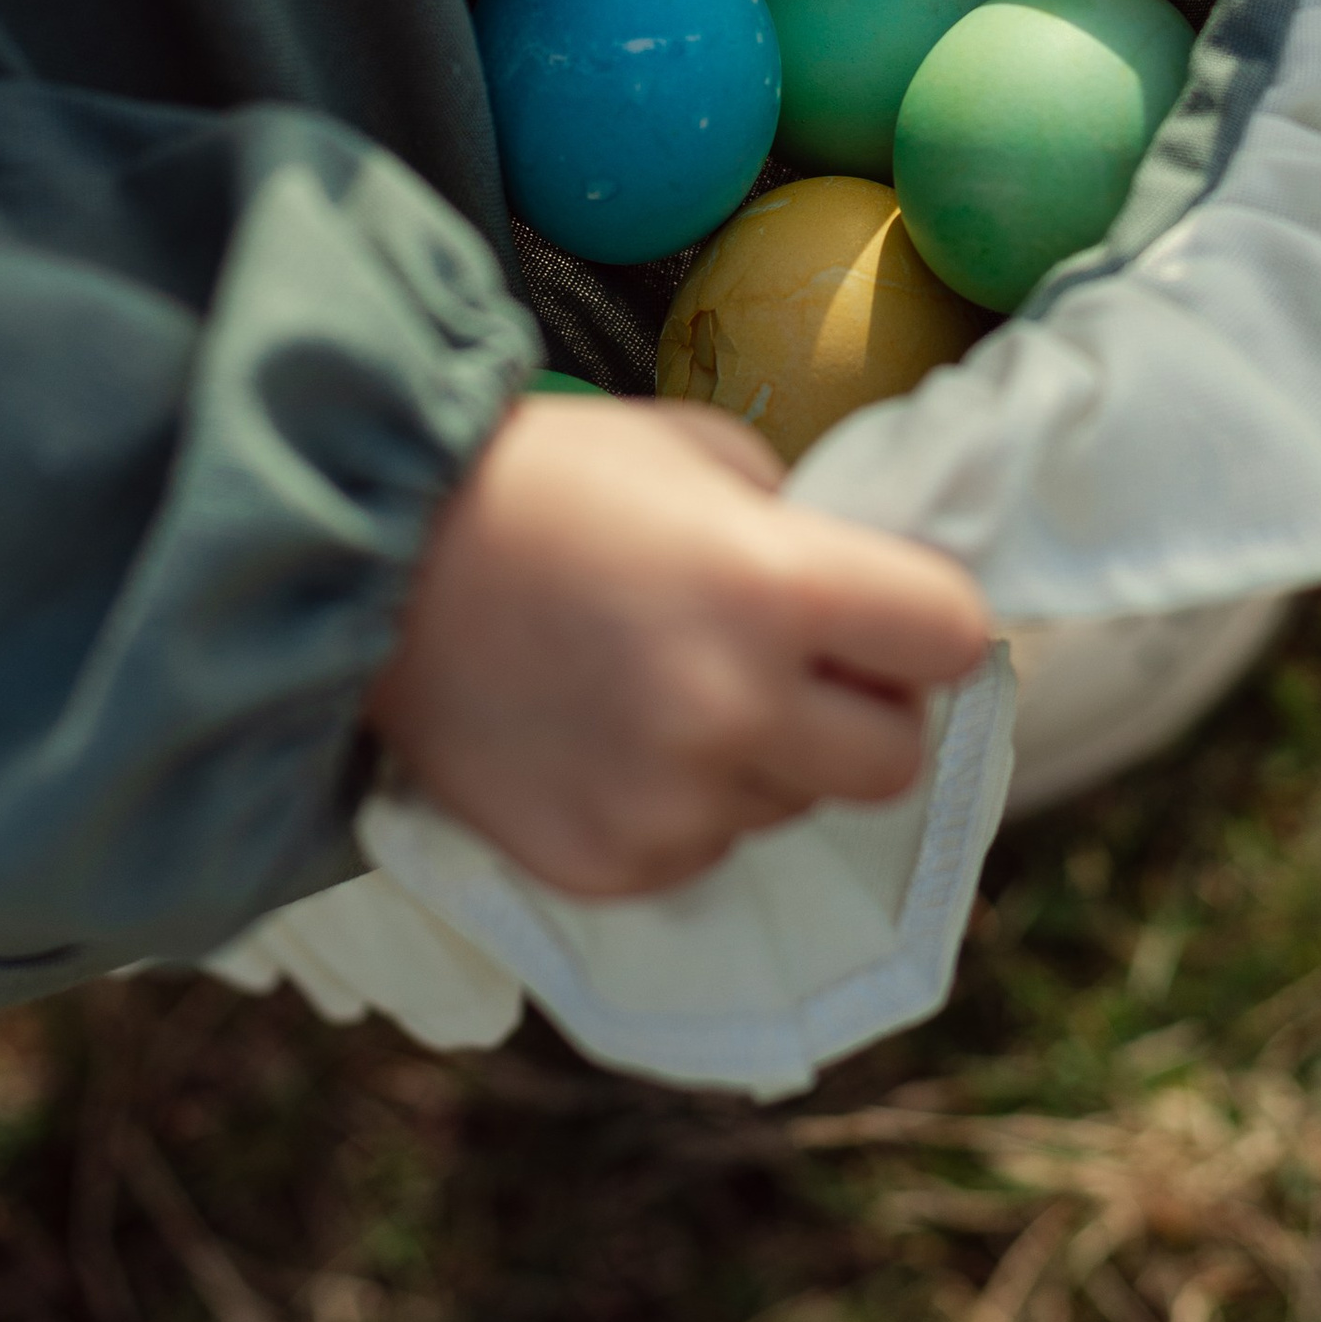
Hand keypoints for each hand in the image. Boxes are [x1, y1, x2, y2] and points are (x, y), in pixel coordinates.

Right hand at [367, 394, 991, 899]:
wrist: (366, 567)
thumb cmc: (545, 482)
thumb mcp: (700, 453)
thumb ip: (805, 529)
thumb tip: (875, 598)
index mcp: (776, 585)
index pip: (954, 638)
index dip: (928, 623)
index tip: (892, 616)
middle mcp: (736, 709)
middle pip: (894, 759)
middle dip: (866, 712)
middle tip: (799, 667)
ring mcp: (670, 804)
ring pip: (795, 808)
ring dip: (764, 759)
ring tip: (666, 686)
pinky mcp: (608, 867)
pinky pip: (704, 851)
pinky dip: (682, 806)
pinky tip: (611, 738)